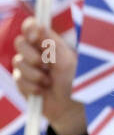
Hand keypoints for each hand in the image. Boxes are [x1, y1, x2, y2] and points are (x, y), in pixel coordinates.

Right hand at [12, 17, 86, 134]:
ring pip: (18, 61)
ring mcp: (27, 67)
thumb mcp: (66, 62)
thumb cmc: (74, 83)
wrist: (68, 108)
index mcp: (50, 44)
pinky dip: (31, 86)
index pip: (32, 27)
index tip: (34, 37)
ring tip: (48, 82)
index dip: (29, 28)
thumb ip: (52, 44)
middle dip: (32, 56)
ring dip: (35, 74)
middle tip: (45, 65)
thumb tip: (39, 26)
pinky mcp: (21, 81)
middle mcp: (37, 52)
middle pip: (20, 42)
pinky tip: (41, 91)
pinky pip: (18, 79)